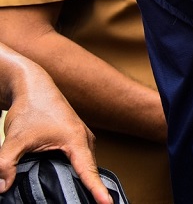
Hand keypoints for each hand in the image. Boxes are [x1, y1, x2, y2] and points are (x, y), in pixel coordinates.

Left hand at [0, 60, 111, 203]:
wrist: (35, 87)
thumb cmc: (30, 108)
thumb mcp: (15, 139)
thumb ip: (6, 164)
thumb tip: (2, 188)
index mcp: (76, 140)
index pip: (88, 171)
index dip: (97, 190)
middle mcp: (84, 139)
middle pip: (88, 170)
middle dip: (89, 189)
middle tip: (94, 203)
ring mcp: (82, 137)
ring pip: (84, 164)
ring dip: (81, 178)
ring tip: (84, 195)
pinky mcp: (76, 137)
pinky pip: (80, 158)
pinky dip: (77, 169)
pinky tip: (68, 177)